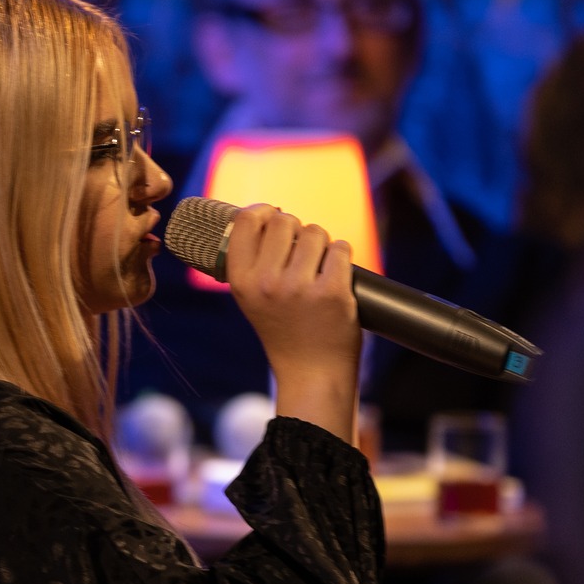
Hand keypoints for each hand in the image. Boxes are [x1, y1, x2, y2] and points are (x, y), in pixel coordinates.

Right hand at [221, 204, 360, 442]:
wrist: (311, 373)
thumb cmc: (284, 331)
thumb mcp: (252, 299)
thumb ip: (252, 261)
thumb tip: (265, 214)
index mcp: (241, 282)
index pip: (247, 221)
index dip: (263, 211)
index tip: (273, 215)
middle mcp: (267, 283)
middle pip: (284, 220)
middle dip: (297, 229)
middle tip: (302, 251)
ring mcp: (300, 287)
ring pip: (315, 232)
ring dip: (322, 243)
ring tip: (319, 268)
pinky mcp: (332, 292)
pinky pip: (341, 248)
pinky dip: (341, 256)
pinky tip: (336, 275)